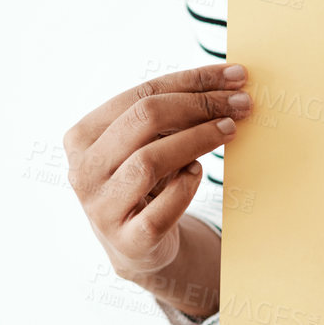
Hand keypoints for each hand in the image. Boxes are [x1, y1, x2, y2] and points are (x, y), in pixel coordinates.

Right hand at [64, 63, 249, 279]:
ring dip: (197, 139)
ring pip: (150, 160)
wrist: (138, 247)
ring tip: (229, 130)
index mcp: (82, 137)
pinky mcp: (128, 241)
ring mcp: (101, 209)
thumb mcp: (145, 144)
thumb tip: (227, 84)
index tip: (235, 76)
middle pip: (145, 119)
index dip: (192, 81)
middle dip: (199, 105)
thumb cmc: (145, 184)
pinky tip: (198, 172)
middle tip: (241, 104)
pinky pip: (161, 209)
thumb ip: (170, 115)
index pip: (141, 94)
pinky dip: (185, 186)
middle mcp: (84, 171)